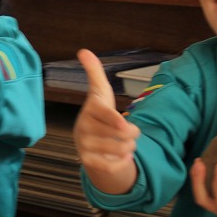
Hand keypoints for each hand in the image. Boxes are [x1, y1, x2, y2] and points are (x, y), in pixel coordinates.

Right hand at [73, 49, 138, 191]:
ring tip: (123, 143)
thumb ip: (94, 72)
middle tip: (128, 132)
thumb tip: (83, 50)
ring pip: (120, 150)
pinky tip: (122, 156)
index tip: (126, 125)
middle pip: (121, 134)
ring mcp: (84, 146)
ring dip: (129, 147)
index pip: (106, 115)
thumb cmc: (99, 114)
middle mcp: (84, 128)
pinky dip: (123, 162)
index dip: (117, 122)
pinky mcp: (88, 162)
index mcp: (90, 110)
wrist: (89, 142)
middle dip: (133, 134)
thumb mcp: (100, 92)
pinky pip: (113, 166)